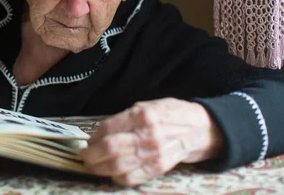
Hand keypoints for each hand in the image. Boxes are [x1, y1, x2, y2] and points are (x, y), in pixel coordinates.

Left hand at [80, 98, 222, 186]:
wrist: (198, 129)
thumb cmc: (169, 115)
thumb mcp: (146, 106)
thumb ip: (123, 119)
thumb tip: (99, 134)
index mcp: (143, 115)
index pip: (108, 128)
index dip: (93, 137)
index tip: (88, 141)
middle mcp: (148, 134)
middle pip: (110, 149)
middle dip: (91, 155)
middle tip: (84, 156)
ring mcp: (154, 153)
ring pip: (118, 165)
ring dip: (100, 168)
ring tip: (92, 166)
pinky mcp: (159, 167)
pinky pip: (132, 177)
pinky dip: (117, 178)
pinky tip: (111, 174)